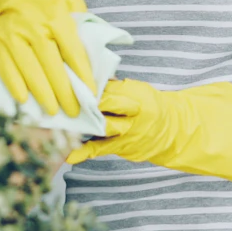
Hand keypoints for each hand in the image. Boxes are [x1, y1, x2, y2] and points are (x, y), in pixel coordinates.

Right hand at [0, 0, 95, 117]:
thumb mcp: (71, 0)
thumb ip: (83, 24)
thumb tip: (97, 56)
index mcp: (56, 16)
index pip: (73, 52)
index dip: (83, 76)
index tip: (90, 95)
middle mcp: (34, 26)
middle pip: (51, 65)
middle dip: (64, 92)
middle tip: (73, 110)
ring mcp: (13, 34)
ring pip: (29, 69)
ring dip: (42, 93)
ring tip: (53, 111)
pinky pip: (5, 67)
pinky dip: (14, 84)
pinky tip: (23, 100)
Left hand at [64, 79, 231, 181]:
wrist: (171, 129)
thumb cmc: (147, 104)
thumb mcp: (136, 89)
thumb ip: (113, 86)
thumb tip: (86, 74)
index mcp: (137, 97)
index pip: (112, 91)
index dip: (92, 89)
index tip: (72, 83)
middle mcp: (134, 117)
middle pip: (108, 109)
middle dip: (88, 106)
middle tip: (65, 102)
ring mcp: (128, 135)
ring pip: (103, 130)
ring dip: (81, 127)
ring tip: (60, 125)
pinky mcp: (123, 149)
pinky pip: (101, 150)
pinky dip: (84, 153)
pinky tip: (68, 156)